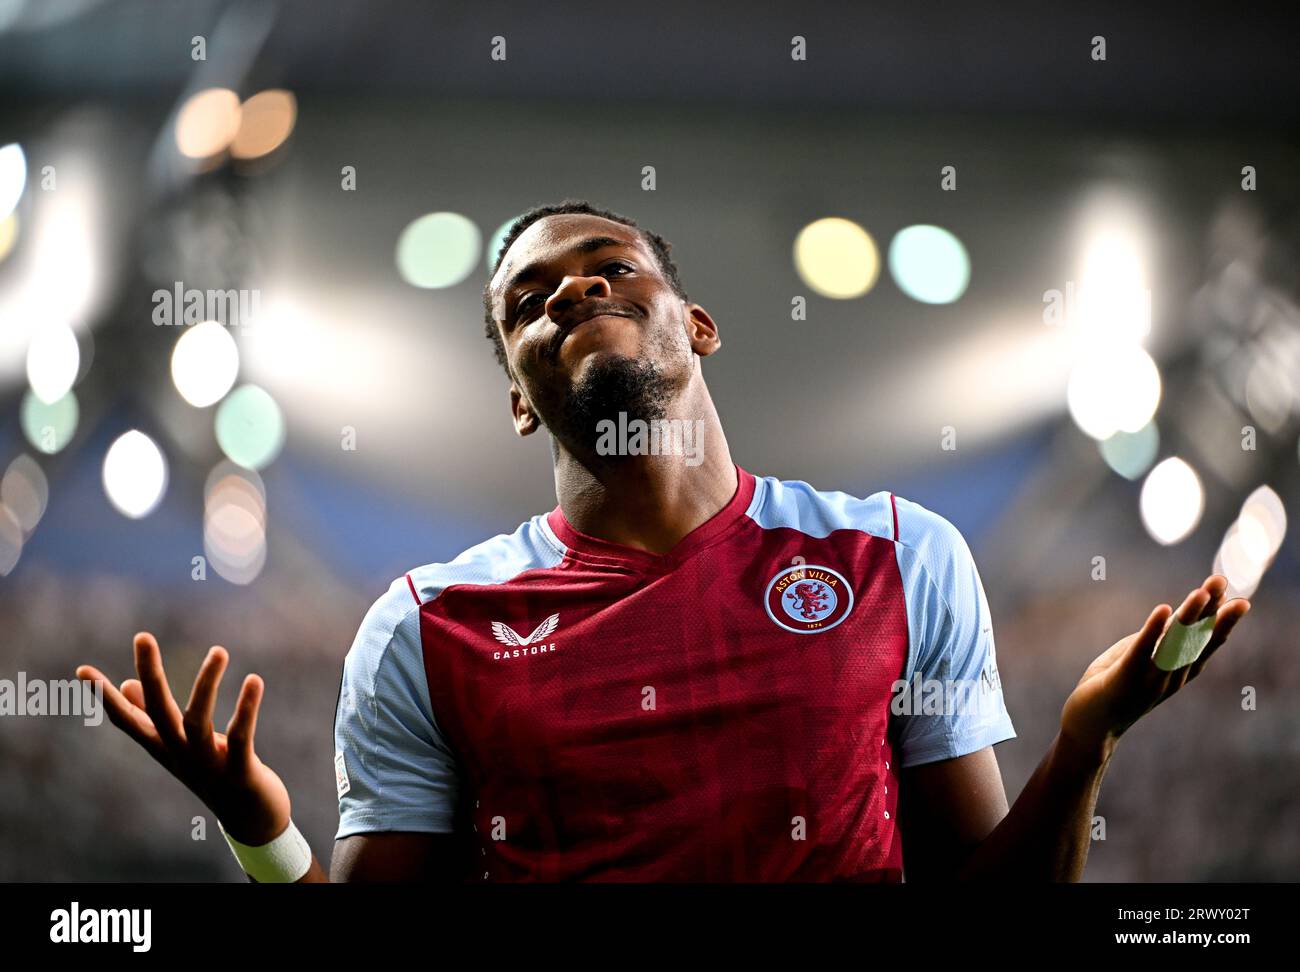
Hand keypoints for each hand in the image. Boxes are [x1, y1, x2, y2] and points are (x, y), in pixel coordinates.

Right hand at [75, 632, 289, 845]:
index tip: (81, 670)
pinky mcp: (239, 771)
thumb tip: (127, 684)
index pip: (127, 720)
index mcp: (164, 746)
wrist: (250, 819)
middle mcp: (180, 754)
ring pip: (197, 721)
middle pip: (158, 712)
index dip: (105, 697)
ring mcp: (208, 765)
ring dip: (206, 684)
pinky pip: (240, 737)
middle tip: (142, 636)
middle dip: (149, 673)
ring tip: (219, 650)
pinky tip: (254, 680)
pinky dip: (246, 709)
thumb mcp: (180, 745)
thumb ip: (153, 716)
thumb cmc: (213, 772)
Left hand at [1059, 574, 1249, 761]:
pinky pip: (1141, 652)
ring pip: (1175, 644)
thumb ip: (1153, 641)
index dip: (1220, 619)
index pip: (1204, 643)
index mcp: (1176, 672)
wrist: (1088, 729)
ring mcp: (1149, 680)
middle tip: (1223, 582)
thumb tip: (1170, 617)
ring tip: (1201, 592)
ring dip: (1189, 617)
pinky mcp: (1124, 680)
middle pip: (1196, 640)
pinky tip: (1163, 610)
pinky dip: (1153, 630)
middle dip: (1212, 611)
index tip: (1234, 594)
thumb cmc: (1111, 690)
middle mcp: (1170, 677)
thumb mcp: (1134, 659)